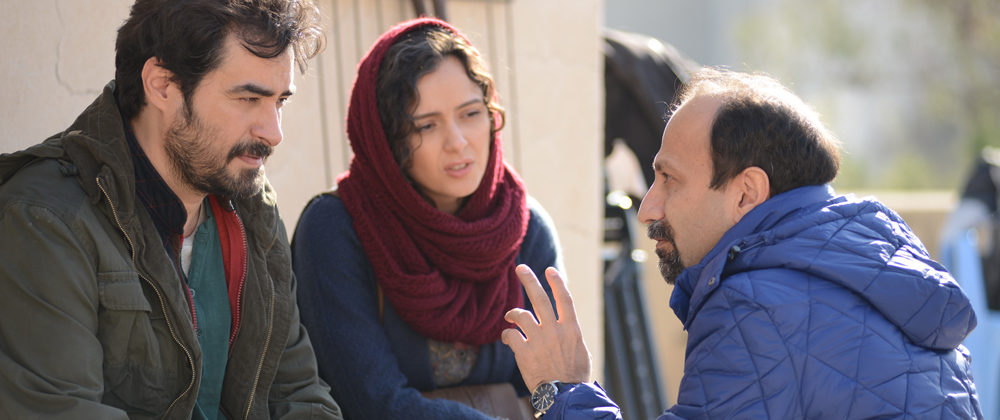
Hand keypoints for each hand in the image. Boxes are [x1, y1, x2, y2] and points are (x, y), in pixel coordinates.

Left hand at [501, 265, 591, 391]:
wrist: (565, 396)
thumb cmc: (574, 376)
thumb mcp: (580, 351)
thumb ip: (570, 334)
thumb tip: (565, 325)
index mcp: (571, 329)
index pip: (564, 299)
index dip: (557, 282)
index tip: (549, 270)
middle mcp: (554, 330)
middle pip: (540, 298)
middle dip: (529, 280)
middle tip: (519, 268)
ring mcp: (538, 340)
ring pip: (520, 315)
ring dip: (513, 313)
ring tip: (510, 315)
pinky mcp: (524, 352)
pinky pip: (510, 335)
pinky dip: (506, 334)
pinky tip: (506, 337)